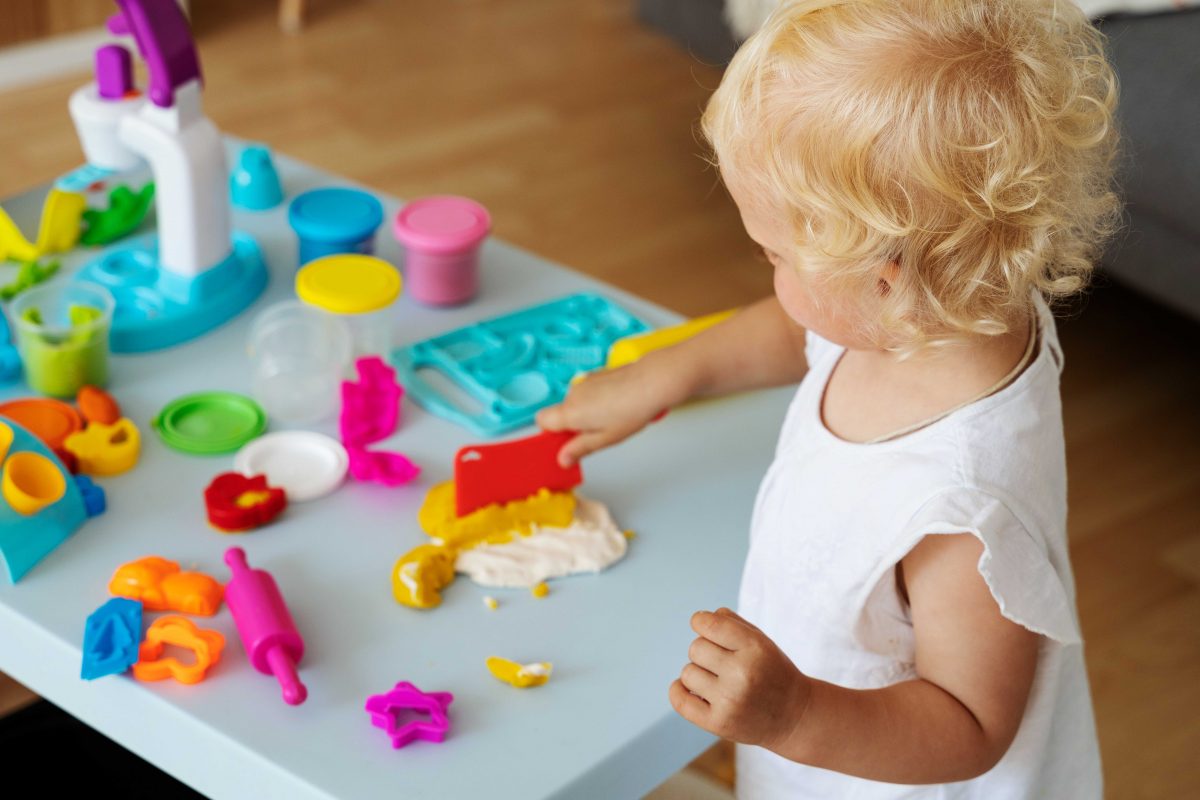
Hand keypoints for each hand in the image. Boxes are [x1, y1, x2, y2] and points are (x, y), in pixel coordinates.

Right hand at [536, 356, 682, 466]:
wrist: (652, 382)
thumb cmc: (632, 409)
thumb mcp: (605, 439)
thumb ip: (579, 449)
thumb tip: (563, 459)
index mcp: (570, 412)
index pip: (541, 421)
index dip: (551, 434)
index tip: (567, 443)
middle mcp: (572, 394)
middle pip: (560, 413)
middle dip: (573, 426)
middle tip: (597, 435)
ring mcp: (584, 382)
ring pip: (576, 403)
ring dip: (587, 414)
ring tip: (612, 420)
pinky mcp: (595, 375)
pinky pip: (587, 393)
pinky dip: (596, 401)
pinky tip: (617, 406)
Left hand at [669, 608, 811, 749]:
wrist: (795, 717)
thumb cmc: (773, 672)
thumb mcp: (762, 641)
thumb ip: (732, 623)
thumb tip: (700, 619)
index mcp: (755, 648)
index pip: (709, 624)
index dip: (700, 621)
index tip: (703, 625)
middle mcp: (742, 673)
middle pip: (696, 648)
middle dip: (705, 651)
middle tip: (722, 662)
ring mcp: (730, 701)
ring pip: (687, 673)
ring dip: (698, 673)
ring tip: (718, 681)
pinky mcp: (719, 723)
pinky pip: (680, 701)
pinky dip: (679, 691)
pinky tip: (693, 690)